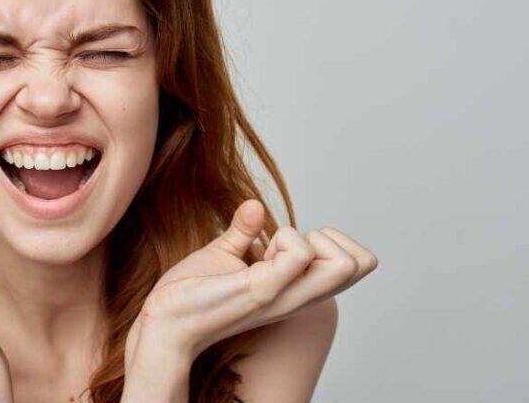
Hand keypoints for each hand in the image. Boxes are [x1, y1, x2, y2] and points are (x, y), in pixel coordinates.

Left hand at [125, 200, 377, 361]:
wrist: (164, 322)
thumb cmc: (192, 296)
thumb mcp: (223, 255)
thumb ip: (242, 232)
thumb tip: (255, 206)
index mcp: (296, 288)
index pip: (356, 265)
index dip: (333, 241)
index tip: (289, 240)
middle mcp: (298, 295)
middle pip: (364, 265)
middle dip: (333, 237)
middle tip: (285, 243)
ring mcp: (284, 295)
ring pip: (345, 265)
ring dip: (312, 239)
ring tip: (273, 248)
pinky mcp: (261, 291)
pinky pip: (299, 255)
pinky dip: (284, 238)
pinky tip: (257, 253)